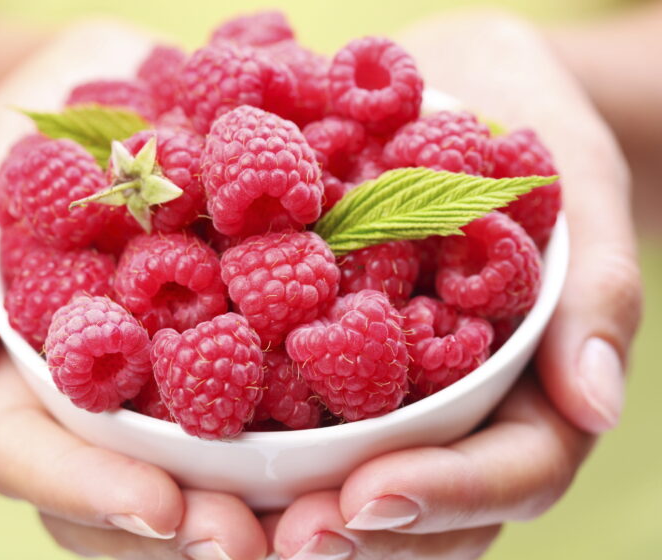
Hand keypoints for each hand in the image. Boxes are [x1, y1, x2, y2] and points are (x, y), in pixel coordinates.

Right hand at [0, 22, 267, 558]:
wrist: (113, 92)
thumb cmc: (36, 129)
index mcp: (15, 363)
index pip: (27, 450)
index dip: (86, 488)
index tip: (160, 507)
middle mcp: (87, 392)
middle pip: (111, 489)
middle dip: (175, 527)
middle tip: (246, 544)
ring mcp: (154, 381)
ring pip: (183, 474)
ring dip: (238, 509)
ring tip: (303, 525)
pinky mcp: (219, 348)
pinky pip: (249, 411)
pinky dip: (284, 445)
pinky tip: (332, 462)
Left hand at [273, 12, 641, 558]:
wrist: (452, 87)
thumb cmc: (523, 121)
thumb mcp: (574, 178)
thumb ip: (596, 287)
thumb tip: (596, 404)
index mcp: (535, 381)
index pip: (510, 469)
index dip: (446, 496)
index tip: (371, 500)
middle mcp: (462, 405)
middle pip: (429, 508)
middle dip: (361, 533)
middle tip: (287, 541)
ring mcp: (397, 391)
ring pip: (362, 488)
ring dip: (301, 514)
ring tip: (234, 526)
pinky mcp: (331, 363)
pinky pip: (303, 423)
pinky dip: (262, 453)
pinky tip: (210, 460)